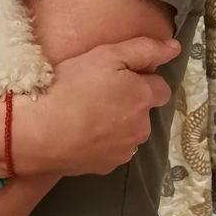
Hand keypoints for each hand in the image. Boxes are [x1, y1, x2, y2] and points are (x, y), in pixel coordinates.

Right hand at [21, 37, 179, 177]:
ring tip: (88, 113)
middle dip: (130, 101)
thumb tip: (175, 48)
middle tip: (98, 91)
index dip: (142, 78)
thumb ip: (144, 49)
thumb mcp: (106, 55)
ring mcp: (125, 150)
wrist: (40, 132)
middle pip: (144, 110)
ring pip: (129, 131)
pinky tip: (82, 132)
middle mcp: (142, 127)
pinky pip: (113, 149)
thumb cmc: (72, 86)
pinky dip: (104, 141)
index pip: (161, 87)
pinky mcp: (107, 167)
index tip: (118, 75)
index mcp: (144, 98)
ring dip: (118, 122)